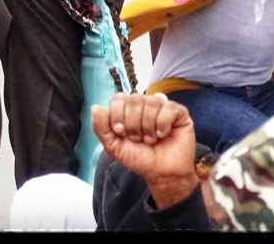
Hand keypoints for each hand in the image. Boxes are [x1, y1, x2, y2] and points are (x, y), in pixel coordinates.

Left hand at [92, 93, 198, 209]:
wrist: (162, 174)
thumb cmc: (140, 159)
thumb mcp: (115, 147)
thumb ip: (102, 128)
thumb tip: (94, 107)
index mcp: (128, 109)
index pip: (119, 98)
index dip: (118, 115)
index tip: (121, 132)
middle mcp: (145, 104)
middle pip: (134, 100)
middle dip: (134, 124)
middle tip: (139, 139)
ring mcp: (162, 106)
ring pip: (151, 102)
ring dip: (148, 126)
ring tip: (151, 139)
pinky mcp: (179, 112)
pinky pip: (168, 107)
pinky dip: (163, 124)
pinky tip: (163, 134)